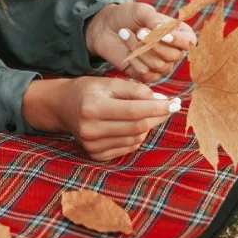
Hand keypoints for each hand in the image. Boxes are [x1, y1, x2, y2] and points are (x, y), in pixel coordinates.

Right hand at [21, 76, 180, 160]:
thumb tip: (162, 99)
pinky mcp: (95, 155)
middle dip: (158, 116)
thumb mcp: (109, 82)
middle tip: (170, 106)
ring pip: (135, 138)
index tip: (175, 102)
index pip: (135, 111)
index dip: (158, 107)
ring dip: (148, 125)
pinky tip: (132, 124)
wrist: (62, 107)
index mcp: (93, 107)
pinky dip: (136, 136)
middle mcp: (90, 129)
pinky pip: (128, 147)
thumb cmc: (89, 90)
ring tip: (147, 112)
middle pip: (137, 127)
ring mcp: (92, 145)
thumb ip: (136, 90)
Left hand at [85, 3, 196, 82]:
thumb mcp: (141, 11)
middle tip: (139, 31)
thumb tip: (163, 31)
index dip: (177, 41)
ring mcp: (161, 66)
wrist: (105, 27)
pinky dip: (134, 60)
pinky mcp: (146, 76)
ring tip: (125, 33)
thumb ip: (154, 19)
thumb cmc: (127, 16)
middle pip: (173, 56)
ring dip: (140, 49)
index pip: (188, 42)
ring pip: (158, 65)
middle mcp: (174, 52)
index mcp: (179, 33)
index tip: (163, 35)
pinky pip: (145, 74)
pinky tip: (126, 49)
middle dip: (155, 45)